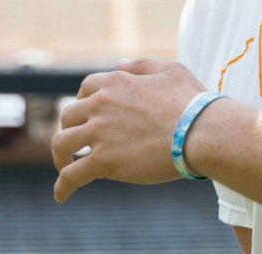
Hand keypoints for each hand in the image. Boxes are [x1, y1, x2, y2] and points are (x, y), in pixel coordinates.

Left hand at [52, 57, 206, 202]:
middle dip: (70, 128)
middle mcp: (101, 104)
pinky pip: (71, 176)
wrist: (200, 132)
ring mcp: (99, 133)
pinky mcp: (102, 161)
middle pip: (68, 115)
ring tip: (66, 166)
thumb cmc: (192, 102)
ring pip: (61, 144)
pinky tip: (62, 196)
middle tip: (77, 142)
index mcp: (116, 82)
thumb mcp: (171, 70)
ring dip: (61, 156)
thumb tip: (118, 64)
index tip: (88, 114)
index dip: (84, 101)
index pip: (86, 89)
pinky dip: (62, 187)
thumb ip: (142, 65)